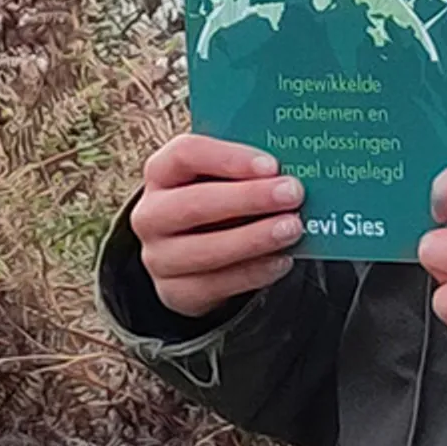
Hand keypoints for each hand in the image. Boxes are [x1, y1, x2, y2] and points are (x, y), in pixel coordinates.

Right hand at [132, 134, 307, 320]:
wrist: (192, 250)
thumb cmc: (216, 197)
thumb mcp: (223, 176)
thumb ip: (247, 168)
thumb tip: (295, 165)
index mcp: (161, 171)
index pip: (185, 154)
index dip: (229, 158)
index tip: (272, 165)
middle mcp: (151, 214)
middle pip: (194, 204)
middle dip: (248, 198)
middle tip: (292, 194)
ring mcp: (158, 256)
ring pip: (204, 250)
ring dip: (254, 239)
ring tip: (293, 228)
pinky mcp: (175, 291)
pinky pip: (215, 285)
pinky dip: (253, 272)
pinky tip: (282, 260)